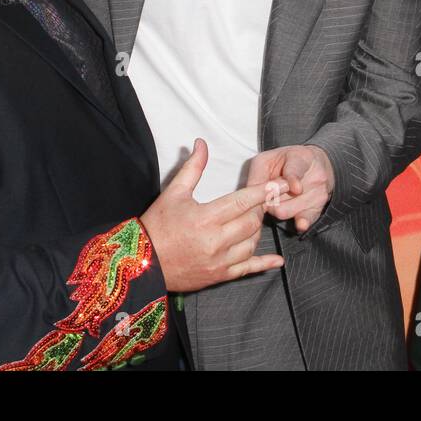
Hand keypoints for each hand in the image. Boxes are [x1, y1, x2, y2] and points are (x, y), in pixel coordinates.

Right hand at [139, 139, 286, 292]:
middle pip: (251, 222)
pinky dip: (264, 264)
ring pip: (252, 243)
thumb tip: (202, 143)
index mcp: (205, 218)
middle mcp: (215, 241)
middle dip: (259, 210)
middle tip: (259, 202)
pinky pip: (247, 270)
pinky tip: (277, 260)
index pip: (243, 202)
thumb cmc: (157, 225)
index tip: (279, 184)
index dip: (263, 192)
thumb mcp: (173, 193)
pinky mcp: (219, 276)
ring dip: (256, 231)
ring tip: (251, 221)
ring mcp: (219, 261)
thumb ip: (193, 168)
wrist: (141, 263)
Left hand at [246, 145, 334, 233]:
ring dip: (275, 208)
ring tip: (278, 198)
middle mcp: (314, 176)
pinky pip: (306, 220)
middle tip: (267, 193)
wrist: (314, 165)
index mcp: (301, 158)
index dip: (293, 179)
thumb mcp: (267, 160)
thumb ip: (258, 175)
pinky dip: (301, 223)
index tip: (296, 189)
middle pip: (284, 197)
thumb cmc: (285, 162)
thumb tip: (248, 195)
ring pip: (286, 211)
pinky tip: (300, 224)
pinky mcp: (317, 209)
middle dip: (269, 199)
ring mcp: (318, 194)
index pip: (296, 170)